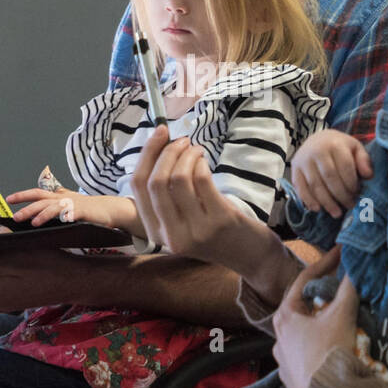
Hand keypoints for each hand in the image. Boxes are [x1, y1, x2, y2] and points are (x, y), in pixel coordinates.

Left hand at [7, 189, 117, 227]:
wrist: (110, 209)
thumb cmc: (88, 209)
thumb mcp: (68, 204)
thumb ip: (54, 206)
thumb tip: (34, 216)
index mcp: (58, 196)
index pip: (37, 193)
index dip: (22, 195)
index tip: (8, 199)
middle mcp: (63, 198)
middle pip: (41, 200)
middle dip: (27, 207)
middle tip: (15, 216)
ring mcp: (73, 204)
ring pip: (53, 207)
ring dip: (42, 214)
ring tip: (32, 222)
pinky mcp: (83, 212)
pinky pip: (71, 214)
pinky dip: (64, 217)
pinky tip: (59, 222)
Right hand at [130, 125, 267, 267]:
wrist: (249, 256)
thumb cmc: (213, 229)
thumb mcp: (182, 219)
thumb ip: (167, 194)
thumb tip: (159, 146)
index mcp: (155, 233)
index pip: (138, 186)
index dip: (146, 153)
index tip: (159, 132)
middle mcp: (171, 236)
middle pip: (155, 182)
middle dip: (167, 152)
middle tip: (182, 140)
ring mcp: (196, 230)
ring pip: (178, 179)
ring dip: (187, 155)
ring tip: (197, 150)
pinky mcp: (219, 221)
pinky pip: (202, 180)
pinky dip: (201, 163)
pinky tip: (205, 162)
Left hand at [272, 246, 356, 387]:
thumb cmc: (330, 353)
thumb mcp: (342, 316)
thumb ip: (348, 288)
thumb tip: (355, 266)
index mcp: (285, 318)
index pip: (304, 281)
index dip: (325, 263)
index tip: (341, 252)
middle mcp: (278, 339)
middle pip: (303, 309)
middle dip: (323, 298)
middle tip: (342, 288)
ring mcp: (284, 363)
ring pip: (304, 336)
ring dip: (321, 327)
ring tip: (343, 323)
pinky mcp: (293, 382)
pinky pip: (308, 357)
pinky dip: (320, 349)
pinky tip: (335, 352)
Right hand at [290, 129, 372, 217]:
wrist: (316, 139)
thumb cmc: (339, 147)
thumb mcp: (355, 148)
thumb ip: (364, 160)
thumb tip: (368, 176)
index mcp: (334, 144)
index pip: (345, 167)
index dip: (351, 183)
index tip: (357, 193)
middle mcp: (316, 150)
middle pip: (329, 177)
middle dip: (341, 195)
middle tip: (349, 206)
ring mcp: (303, 160)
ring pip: (315, 185)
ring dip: (326, 202)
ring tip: (337, 213)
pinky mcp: (294, 169)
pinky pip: (300, 188)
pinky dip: (309, 200)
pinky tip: (318, 209)